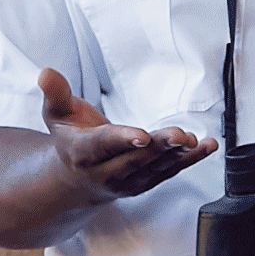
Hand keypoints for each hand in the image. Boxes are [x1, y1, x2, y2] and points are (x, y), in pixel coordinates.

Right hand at [34, 62, 209, 199]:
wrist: (75, 180)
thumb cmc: (69, 139)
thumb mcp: (56, 114)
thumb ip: (55, 93)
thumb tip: (45, 73)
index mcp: (82, 154)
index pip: (104, 146)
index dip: (123, 140)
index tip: (142, 136)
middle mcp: (105, 173)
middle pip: (136, 159)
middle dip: (159, 147)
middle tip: (180, 135)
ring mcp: (128, 181)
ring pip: (156, 168)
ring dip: (178, 155)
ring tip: (195, 141)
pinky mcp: (146, 183)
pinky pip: (171, 172)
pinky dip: (191, 160)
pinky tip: (209, 146)